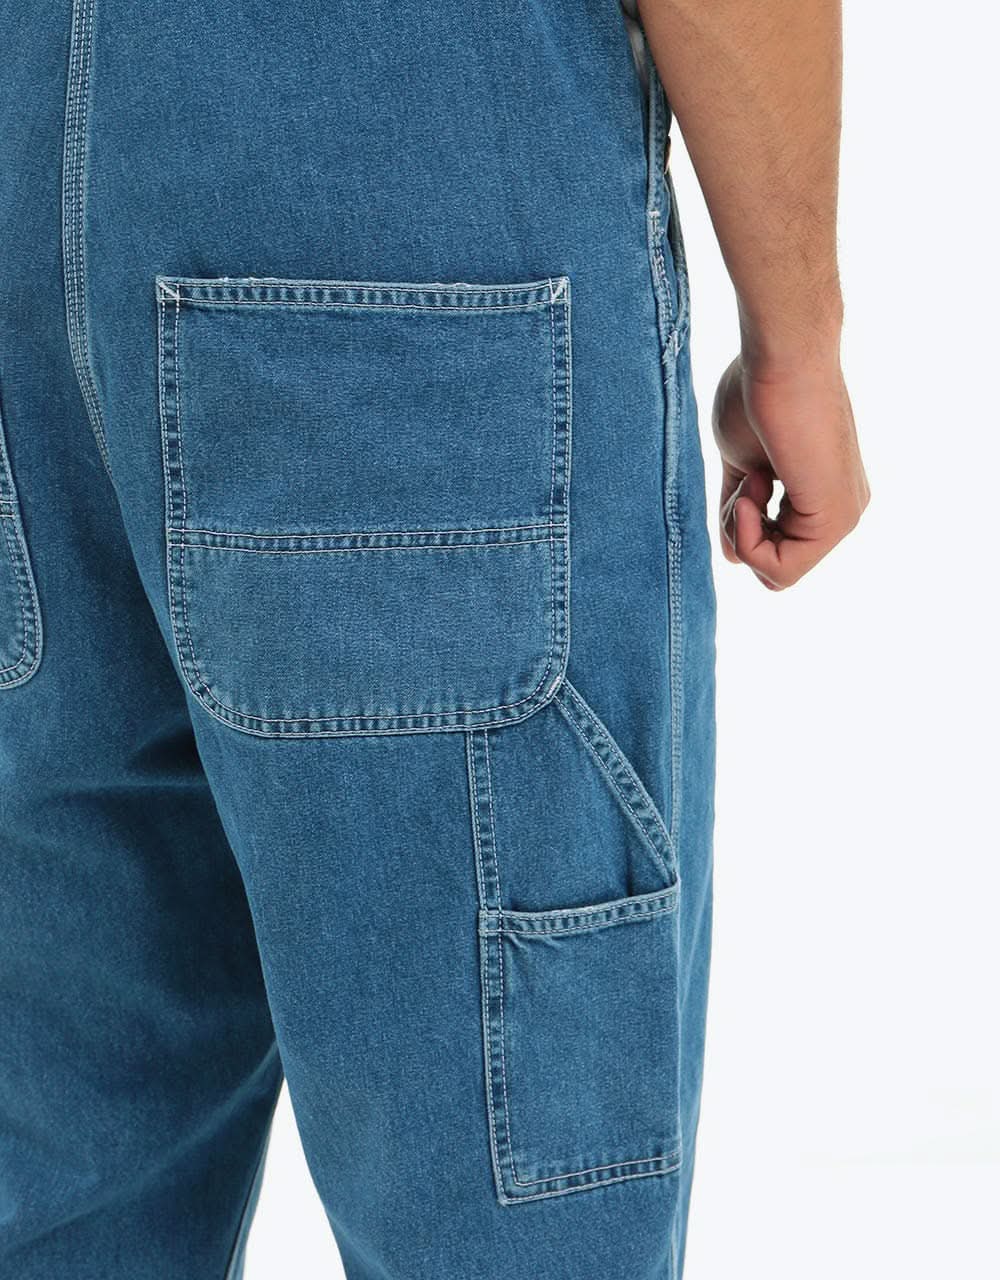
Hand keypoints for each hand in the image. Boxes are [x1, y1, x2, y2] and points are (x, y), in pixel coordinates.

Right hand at [712, 353, 868, 588]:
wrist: (781, 356)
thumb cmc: (758, 393)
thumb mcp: (742, 463)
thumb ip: (741, 508)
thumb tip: (733, 556)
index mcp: (824, 497)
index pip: (775, 550)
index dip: (741, 525)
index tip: (746, 477)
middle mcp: (844, 511)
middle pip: (775, 567)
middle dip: (741, 532)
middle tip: (747, 481)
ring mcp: (843, 517)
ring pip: (776, 574)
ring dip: (743, 531)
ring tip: (752, 479)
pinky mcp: (835, 519)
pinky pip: (780, 569)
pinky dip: (749, 537)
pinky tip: (753, 490)